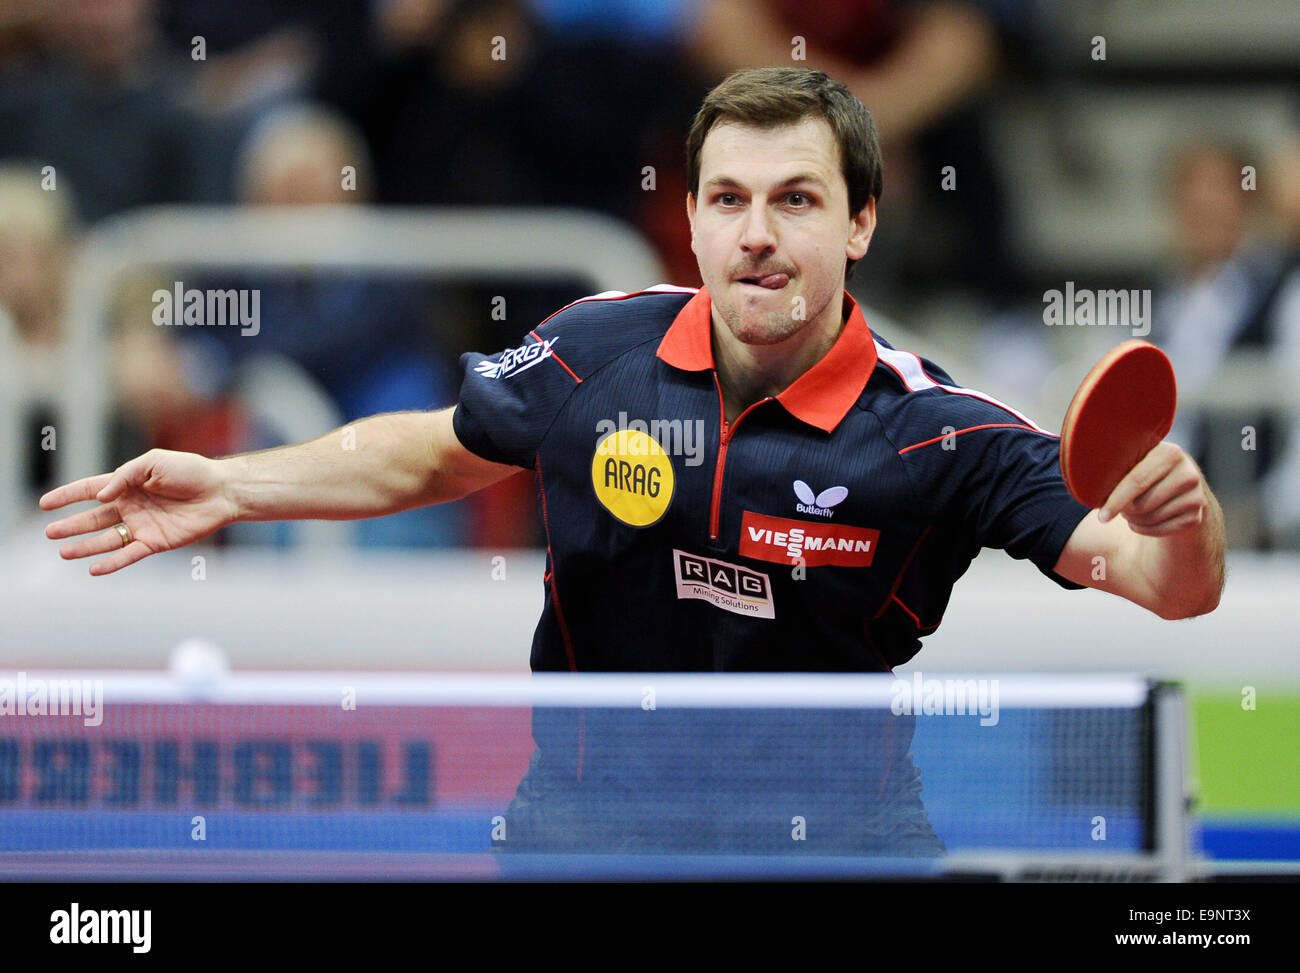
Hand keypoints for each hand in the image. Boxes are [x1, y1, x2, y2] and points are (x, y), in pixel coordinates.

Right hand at [40, 449, 238, 575]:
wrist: (222, 490)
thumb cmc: (191, 471)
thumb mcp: (153, 462)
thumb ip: (124, 476)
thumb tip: (100, 496)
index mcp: (128, 484)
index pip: (90, 490)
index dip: (67, 496)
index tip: (45, 503)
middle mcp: (131, 506)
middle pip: (94, 518)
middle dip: (71, 526)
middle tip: (49, 533)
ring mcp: (142, 525)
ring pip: (107, 539)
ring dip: (85, 547)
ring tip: (64, 552)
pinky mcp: (156, 542)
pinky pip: (129, 554)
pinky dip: (112, 562)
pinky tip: (94, 568)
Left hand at [1098, 441, 1208, 535]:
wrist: (1180, 486)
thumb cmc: (1144, 471)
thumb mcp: (1135, 461)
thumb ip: (1117, 464)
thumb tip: (1087, 477)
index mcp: (1169, 453)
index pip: (1137, 481)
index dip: (1116, 501)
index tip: (1102, 517)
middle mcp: (1189, 473)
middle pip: (1142, 504)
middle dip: (1125, 509)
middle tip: (1120, 505)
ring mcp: (1196, 496)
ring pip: (1151, 519)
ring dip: (1134, 519)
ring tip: (1133, 509)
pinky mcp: (1196, 517)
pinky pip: (1160, 531)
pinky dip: (1145, 529)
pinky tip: (1144, 519)